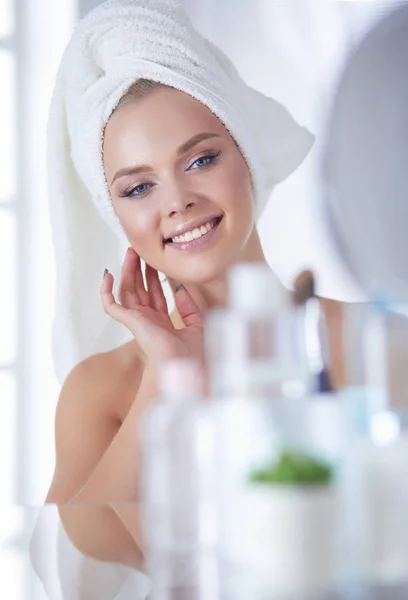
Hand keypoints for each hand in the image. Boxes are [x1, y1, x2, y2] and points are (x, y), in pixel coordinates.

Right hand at [100, 248, 203, 364]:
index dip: (154, 278)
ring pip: (127, 290)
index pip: (155, 295)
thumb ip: (189, 308)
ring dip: (127, 271)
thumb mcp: (197, 325)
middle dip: (139, 269)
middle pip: (140, 289)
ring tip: (130, 253)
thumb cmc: (192, 355)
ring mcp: (137, 320)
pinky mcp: (129, 321)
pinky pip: (111, 304)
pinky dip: (106, 290)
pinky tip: (108, 274)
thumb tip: (179, 289)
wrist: (184, 366)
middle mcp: (147, 320)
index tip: (154, 262)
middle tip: (139, 251)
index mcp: (162, 323)